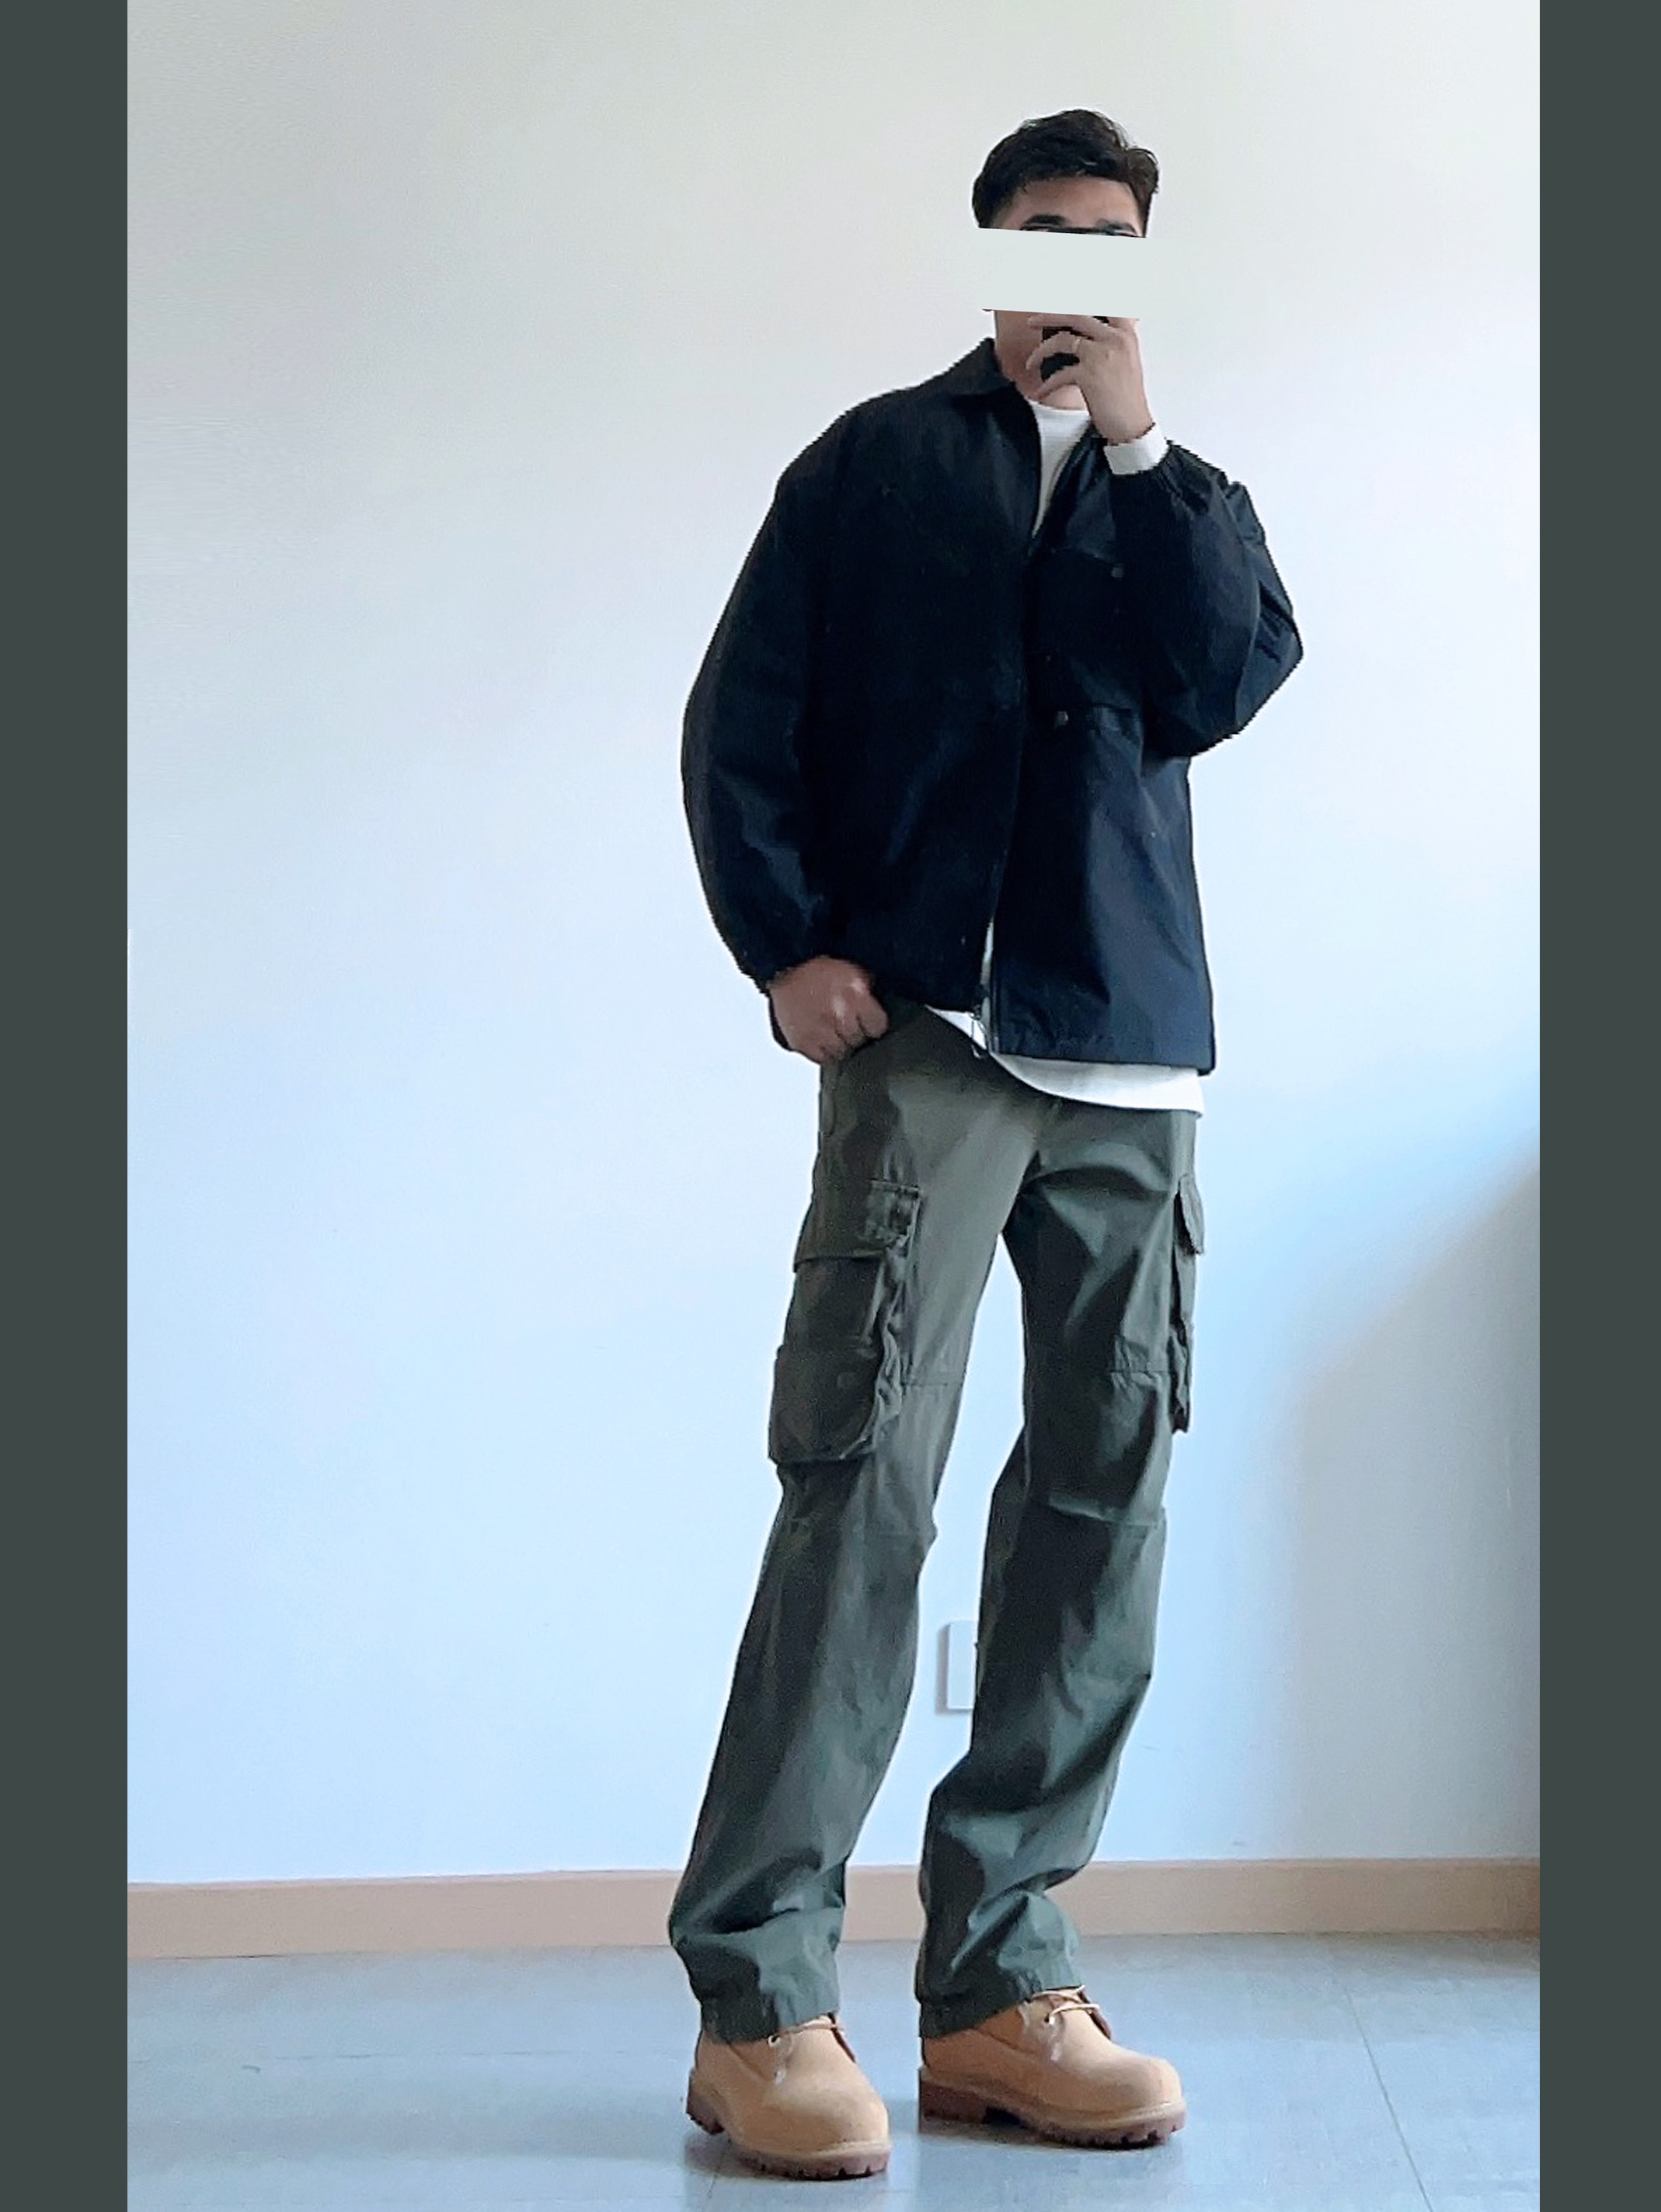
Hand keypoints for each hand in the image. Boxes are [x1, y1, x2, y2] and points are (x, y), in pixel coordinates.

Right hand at [768, 956, 889, 1064]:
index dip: (873, 1024)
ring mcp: (819, 1031)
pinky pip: (821, 1058)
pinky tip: (822, 1038)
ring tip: (834, 1031)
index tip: (869, 1021)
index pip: (877, 1028)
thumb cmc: (821, 967)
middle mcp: (839, 1016)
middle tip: (848, 1023)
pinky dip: (823, 1051)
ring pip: (841, 1053)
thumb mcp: (855, 971)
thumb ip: (871, 990)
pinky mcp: (802, 1041)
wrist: (788, 966)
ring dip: (840, 1044)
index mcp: (856, 997)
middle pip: (858, 1041)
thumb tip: (885, 1001)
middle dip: (856, 1033)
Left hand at [1023, 313, 1153, 445]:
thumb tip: (1087, 334)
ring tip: (1031, 362)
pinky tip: (1042, 391)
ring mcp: (1101, 356)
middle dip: (1049, 315)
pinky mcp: (1089, 375)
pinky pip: (1059, 374)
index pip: (1103, 305)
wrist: (1132, 425)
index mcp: (1125, 333)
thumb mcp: (1127, 360)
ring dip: (1041, 352)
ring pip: (1062, 340)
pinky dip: (1047, 384)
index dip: (1078, 302)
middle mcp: (1115, 339)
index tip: (1059, 302)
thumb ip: (1111, 341)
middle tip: (1033, 321)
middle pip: (1076, 315)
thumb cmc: (1127, 398)